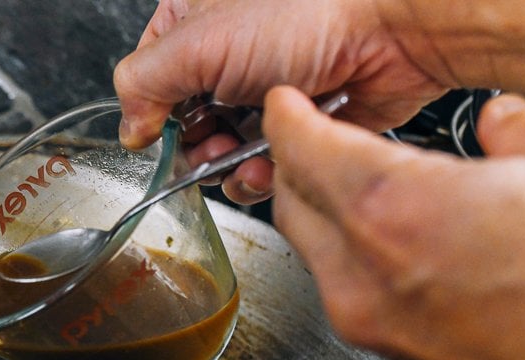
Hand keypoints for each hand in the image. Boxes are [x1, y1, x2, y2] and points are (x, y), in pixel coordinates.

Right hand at [113, 0, 451, 201]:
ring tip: (243, 159)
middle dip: (195, 147)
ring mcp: (264, 90)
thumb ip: (143, 85)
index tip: (164, 128)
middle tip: (211, 146)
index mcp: (196, 19)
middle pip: (186, 124)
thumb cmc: (311, 8)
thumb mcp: (198, 41)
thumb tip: (129, 128)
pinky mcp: (298, 123)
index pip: (149, 78)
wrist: (395, 26)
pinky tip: (271, 167)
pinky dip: (262, 177)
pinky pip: (264, 167)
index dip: (153, 111)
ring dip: (227, 168)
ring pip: (223, 151)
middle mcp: (230, 54)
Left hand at [265, 87, 524, 359]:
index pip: (302, 148)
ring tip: (360, 186)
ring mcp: (366, 320)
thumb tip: (506, 123)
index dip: (289, 118)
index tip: (288, 107)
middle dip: (298, 163)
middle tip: (317, 138)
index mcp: (394, 209)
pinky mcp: (384, 351)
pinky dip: (349, 254)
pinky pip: (342, 287)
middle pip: (292, 200)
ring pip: (312, 248)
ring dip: (322, 212)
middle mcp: (362, 271)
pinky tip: (396, 242)